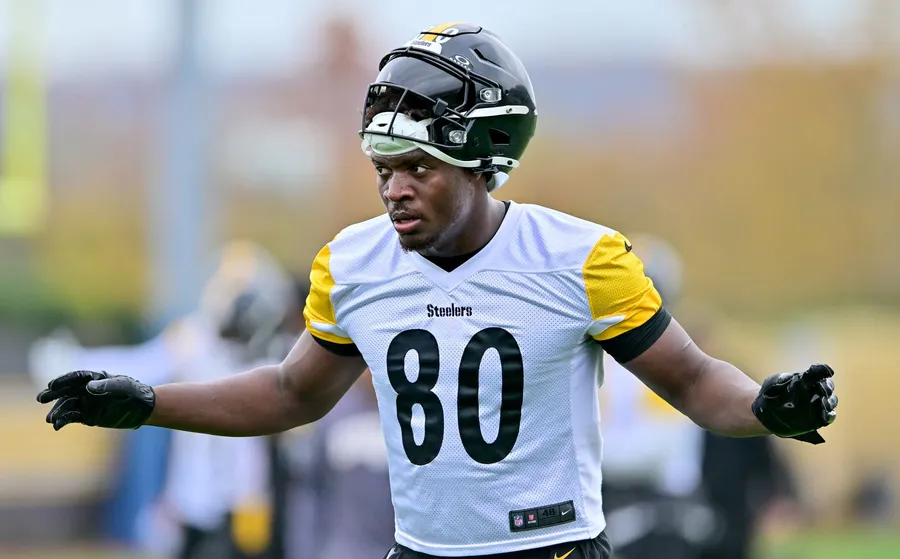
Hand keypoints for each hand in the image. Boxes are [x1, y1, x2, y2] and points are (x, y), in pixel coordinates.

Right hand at [36, 370, 155, 430]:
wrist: (142, 409)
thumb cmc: (134, 392)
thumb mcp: (123, 387)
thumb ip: (106, 385)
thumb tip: (89, 387)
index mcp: (95, 378)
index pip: (75, 377)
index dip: (63, 381)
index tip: (52, 385)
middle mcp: (87, 390)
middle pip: (66, 390)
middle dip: (53, 394)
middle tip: (41, 398)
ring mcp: (86, 403)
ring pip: (66, 406)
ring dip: (57, 411)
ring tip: (50, 419)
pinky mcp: (87, 416)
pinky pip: (71, 417)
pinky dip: (63, 420)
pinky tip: (56, 425)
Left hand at [752, 364, 837, 443]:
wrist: (764, 414)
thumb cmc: (770, 394)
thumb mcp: (774, 383)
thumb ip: (784, 379)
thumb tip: (797, 376)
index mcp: (805, 379)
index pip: (819, 373)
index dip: (824, 371)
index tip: (828, 372)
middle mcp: (814, 391)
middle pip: (828, 386)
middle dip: (827, 387)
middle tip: (822, 390)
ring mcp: (817, 405)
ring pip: (831, 401)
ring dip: (830, 401)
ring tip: (823, 403)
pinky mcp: (817, 419)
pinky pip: (829, 417)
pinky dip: (829, 415)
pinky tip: (825, 414)